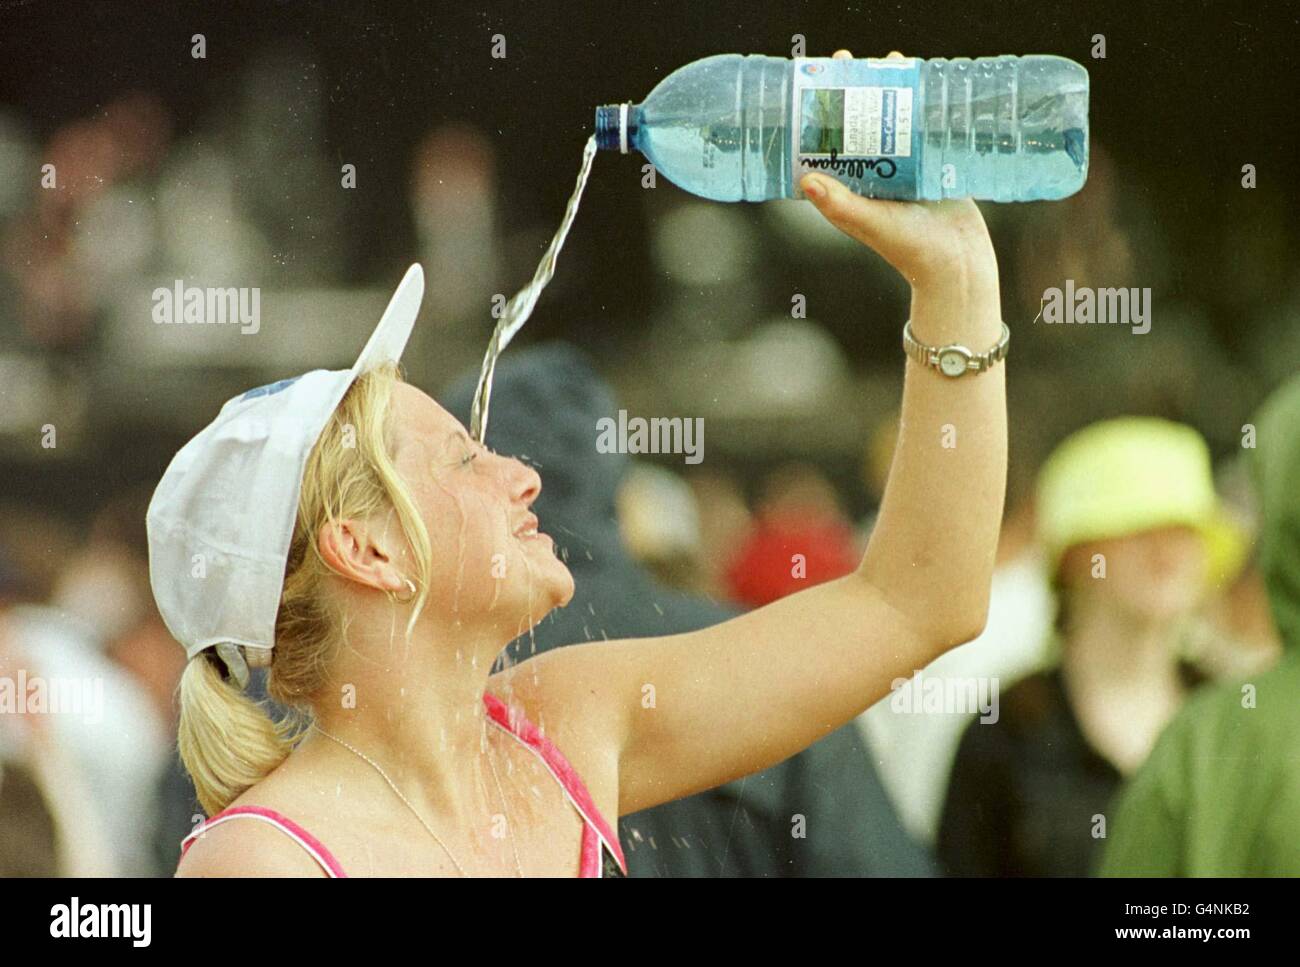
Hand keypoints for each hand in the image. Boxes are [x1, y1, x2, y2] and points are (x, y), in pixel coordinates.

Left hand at [800, 50, 996, 293]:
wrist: (958, 264)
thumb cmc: (911, 250)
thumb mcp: (872, 224)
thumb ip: (841, 205)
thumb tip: (805, 179)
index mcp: (850, 188)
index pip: (829, 141)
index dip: (822, 111)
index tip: (820, 80)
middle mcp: (872, 176)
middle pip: (858, 124)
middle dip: (855, 90)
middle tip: (855, 59)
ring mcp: (903, 170)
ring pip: (891, 121)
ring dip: (889, 90)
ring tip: (892, 61)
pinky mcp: (931, 167)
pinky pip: (922, 128)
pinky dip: (920, 104)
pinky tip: (924, 79)